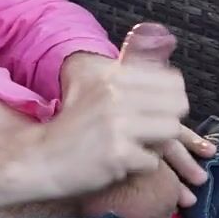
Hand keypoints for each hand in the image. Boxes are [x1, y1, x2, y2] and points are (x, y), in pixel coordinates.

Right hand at [29, 49, 188, 200]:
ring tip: (137, 146)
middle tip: (150, 131)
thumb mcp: (93, 83)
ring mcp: (118, 125)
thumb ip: (127, 70)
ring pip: (170, 131)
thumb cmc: (72, 124)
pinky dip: (141, 166)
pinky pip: (154, 161)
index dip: (171, 97)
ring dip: (158, 143)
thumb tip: (166, 52)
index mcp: (113, 75)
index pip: (173, 80)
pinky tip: (122, 162)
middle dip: (168, 120)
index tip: (158, 108)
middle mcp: (116, 95)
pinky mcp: (119, 154)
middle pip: (177, 105)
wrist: (41, 158)